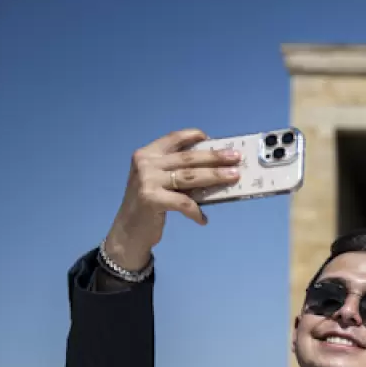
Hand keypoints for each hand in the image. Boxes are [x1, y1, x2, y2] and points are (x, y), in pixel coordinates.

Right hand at [102, 129, 241, 269]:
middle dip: (215, 157)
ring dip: (215, 176)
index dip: (192, 136)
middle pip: (188, 158)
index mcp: (147, 154)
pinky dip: (196, 212)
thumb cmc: (150, 204)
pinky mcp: (151, 199)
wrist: (129, 230)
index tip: (212, 138)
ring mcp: (147, 180)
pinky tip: (203, 220)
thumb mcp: (159, 182)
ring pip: (189, 176)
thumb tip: (215, 168)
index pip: (173, 138)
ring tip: (234, 177)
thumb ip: (178, 173)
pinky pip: (183, 202)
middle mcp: (146, 163)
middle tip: (237, 157)